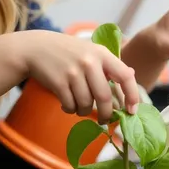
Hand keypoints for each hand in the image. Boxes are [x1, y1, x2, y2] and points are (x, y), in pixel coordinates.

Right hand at [18, 30, 138, 121]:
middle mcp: (89, 62)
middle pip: (104, 98)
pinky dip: (70, 109)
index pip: (125, 76)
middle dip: (106, 114)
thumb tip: (131, 75)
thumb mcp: (91, 51)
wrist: (36, 48)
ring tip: (79, 107)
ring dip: (83, 112)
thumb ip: (109, 63)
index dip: (132, 96)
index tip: (132, 110)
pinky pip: (70, 105)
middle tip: (104, 120)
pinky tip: (67, 104)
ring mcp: (73, 72)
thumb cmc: (68, 52)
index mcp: (102, 54)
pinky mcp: (58, 82)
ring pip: (86, 104)